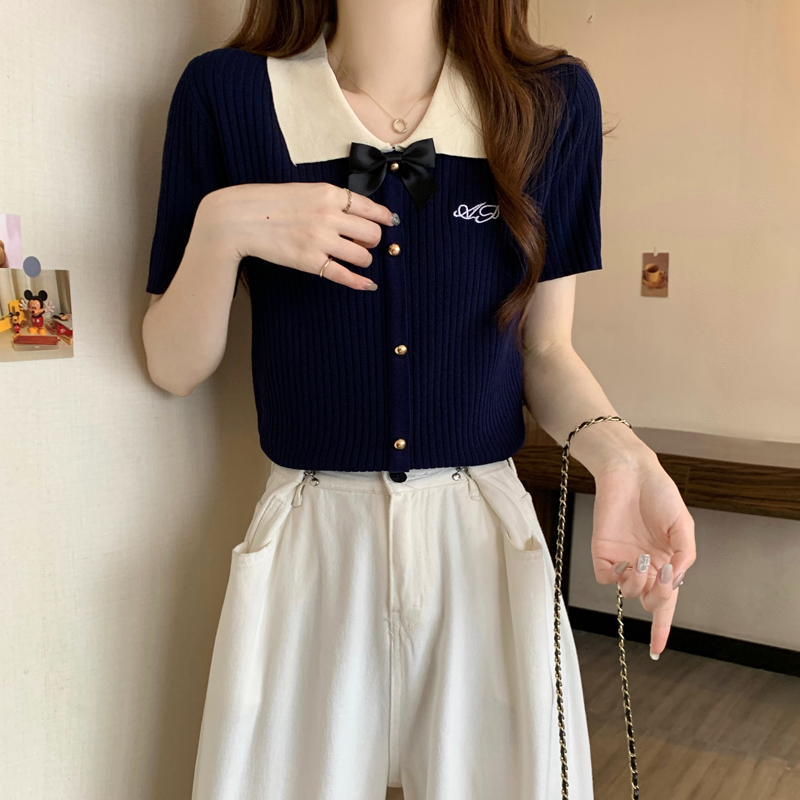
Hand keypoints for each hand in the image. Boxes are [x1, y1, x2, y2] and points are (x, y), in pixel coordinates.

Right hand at [195, 182, 393, 290]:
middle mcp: (328, 216)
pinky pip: (344, 275)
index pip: (371, 208)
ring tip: (352, 257)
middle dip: (373, 240)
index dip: (385, 218)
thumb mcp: (306, 190)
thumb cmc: (271, 202)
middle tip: (364, 242)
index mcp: (329, 194)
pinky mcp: (310, 262)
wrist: (239, 218)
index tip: (391, 223)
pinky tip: (367, 284)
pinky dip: (360, 282)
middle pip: (373, 234)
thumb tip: (360, 212)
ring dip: (363, 259)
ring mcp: (320, 240)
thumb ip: (333, 200)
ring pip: (363, 256)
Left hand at [590, 449, 695, 657]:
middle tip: (661, 577)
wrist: (631, 473)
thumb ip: (685, 556)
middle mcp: (644, 565)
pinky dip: (616, 577)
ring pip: (628, 592)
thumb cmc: (660, 495)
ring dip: (638, 584)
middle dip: (657, 597)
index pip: (665, 603)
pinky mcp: (602, 551)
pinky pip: (606, 577)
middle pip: (649, 600)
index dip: (662, 628)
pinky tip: (625, 561)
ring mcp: (622, 559)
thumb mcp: (683, 525)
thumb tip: (675, 581)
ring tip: (644, 562)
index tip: (658, 649)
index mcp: (667, 562)